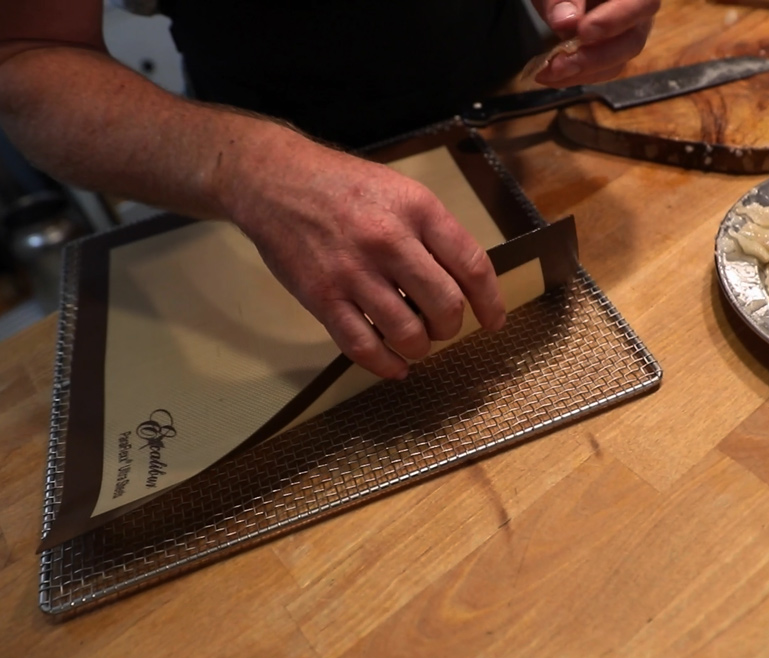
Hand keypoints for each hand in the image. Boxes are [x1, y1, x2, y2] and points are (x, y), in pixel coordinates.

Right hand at [224, 130, 505, 379]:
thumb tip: (464, 282)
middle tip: (444, 327)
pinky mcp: (322, 296)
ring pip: (407, 332)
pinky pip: (362, 346)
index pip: (473, 266)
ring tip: (416, 342)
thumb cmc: (343, 186)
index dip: (491, 302)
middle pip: (445, 305)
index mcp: (418, 210)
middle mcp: (389, 240)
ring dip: (420, 347)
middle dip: (451, 326)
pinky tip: (395, 366)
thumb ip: (432, 232)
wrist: (275, 180)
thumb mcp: (400, 191)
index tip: (493, 321)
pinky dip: (385, 364)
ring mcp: (353, 271)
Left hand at [532, 0, 659, 86]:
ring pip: (617, 63)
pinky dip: (573, 76)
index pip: (642, 3)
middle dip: (594, 57)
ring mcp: (627, 35)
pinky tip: (549, 75)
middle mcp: (638, 11)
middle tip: (560, 63)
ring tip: (548, 72)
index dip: (617, 19)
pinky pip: (600, 72)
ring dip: (580, 72)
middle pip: (633, 41)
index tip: (584, 31)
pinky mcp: (610, 53)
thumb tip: (565, 21)